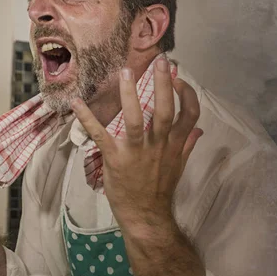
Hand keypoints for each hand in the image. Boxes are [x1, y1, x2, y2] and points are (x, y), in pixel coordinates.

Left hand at [71, 59, 202, 227]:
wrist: (145, 215)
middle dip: (164, 84)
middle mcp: (158, 145)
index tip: (179, 78)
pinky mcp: (115, 158)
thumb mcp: (178, 167)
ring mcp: (136, 152)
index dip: (187, 94)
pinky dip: (87, 119)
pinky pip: (100, 135)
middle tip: (160, 60)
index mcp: (174, 144)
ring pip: (135, 119)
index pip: (190, 114)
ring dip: (130, 95)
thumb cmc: (160, 190)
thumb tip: (199, 130)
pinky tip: (77, 103)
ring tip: (125, 72)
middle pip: (164, 110)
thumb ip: (187, 145)